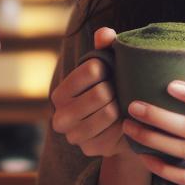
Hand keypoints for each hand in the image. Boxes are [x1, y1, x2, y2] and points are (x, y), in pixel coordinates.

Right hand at [50, 28, 130, 158]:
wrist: (120, 126)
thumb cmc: (111, 89)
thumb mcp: (108, 66)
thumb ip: (105, 47)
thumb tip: (106, 34)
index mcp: (60, 93)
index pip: (91, 69)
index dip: (108, 68)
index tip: (110, 73)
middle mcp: (60, 117)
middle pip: (101, 92)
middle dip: (116, 89)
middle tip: (119, 91)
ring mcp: (74, 137)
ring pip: (109, 112)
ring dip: (121, 106)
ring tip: (122, 104)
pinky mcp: (91, 150)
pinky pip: (117, 132)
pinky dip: (125, 124)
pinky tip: (124, 121)